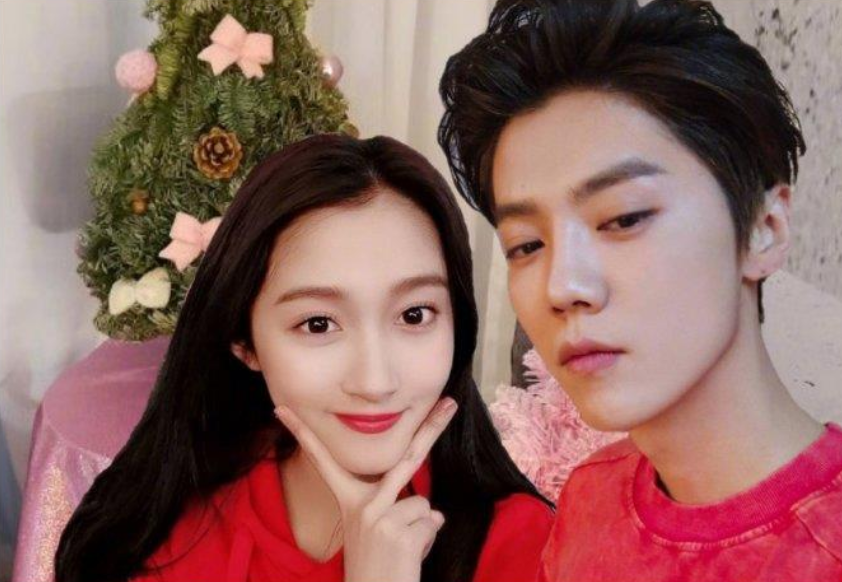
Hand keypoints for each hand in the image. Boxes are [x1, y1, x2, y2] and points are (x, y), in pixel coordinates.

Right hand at [274, 397, 457, 581]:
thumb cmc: (377, 568)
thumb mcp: (378, 532)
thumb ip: (401, 512)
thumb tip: (437, 514)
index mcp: (350, 501)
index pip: (325, 461)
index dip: (303, 434)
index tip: (282, 410)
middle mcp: (363, 505)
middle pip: (406, 457)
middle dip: (431, 427)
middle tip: (451, 402)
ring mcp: (380, 517)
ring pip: (423, 504)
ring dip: (421, 528)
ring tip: (403, 550)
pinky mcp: (399, 534)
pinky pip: (432, 523)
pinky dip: (427, 541)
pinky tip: (408, 557)